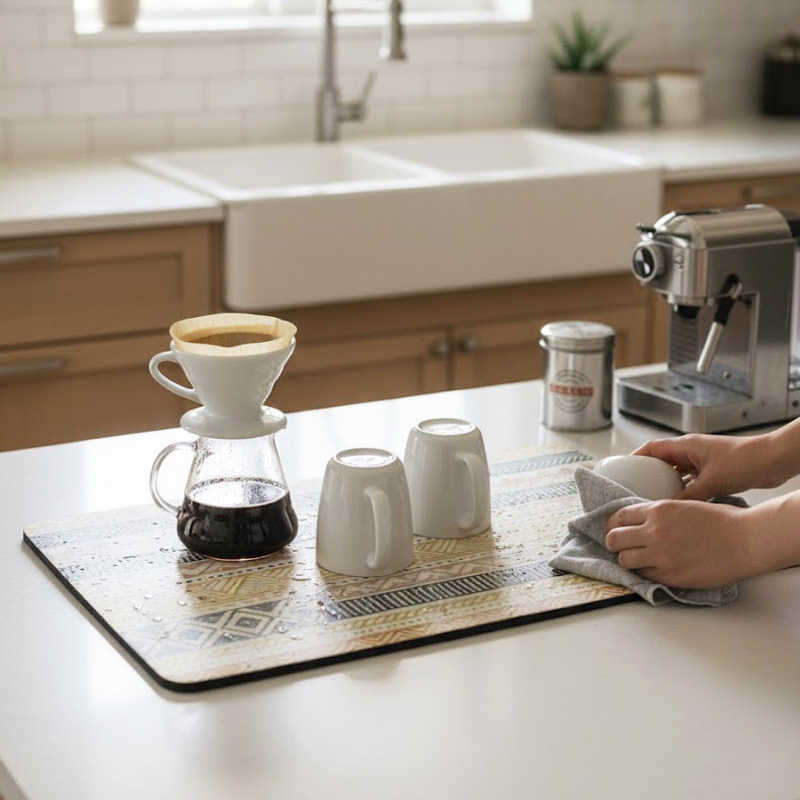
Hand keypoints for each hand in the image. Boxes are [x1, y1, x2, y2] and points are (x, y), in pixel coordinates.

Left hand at [605, 500, 755, 588]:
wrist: (744, 540)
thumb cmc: (720, 520)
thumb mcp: (683, 504)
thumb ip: (659, 513)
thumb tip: (640, 520)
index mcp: (657, 510)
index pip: (619, 517)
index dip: (613, 524)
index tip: (615, 530)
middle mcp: (654, 532)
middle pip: (614, 539)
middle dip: (614, 543)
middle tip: (620, 547)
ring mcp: (661, 556)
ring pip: (624, 560)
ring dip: (627, 560)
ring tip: (636, 560)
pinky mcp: (670, 575)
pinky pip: (644, 576)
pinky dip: (644, 573)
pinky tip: (652, 569)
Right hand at [633, 434, 770, 500]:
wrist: (774, 461)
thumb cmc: (745, 462)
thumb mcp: (711, 482)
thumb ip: (688, 496)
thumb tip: (667, 509)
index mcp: (686, 445)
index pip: (652, 448)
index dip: (635, 458)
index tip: (624, 470)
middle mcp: (692, 451)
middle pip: (662, 460)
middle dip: (648, 474)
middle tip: (635, 489)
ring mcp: (703, 460)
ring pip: (677, 471)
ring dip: (667, 483)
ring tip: (654, 498)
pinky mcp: (713, 470)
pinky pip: (691, 480)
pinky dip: (683, 489)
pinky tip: (680, 503)